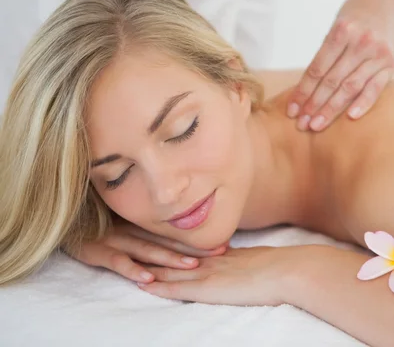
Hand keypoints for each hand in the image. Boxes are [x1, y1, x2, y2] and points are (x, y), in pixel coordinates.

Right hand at [67, 221, 227, 283]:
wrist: (60, 223)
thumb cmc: (95, 225)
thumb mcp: (124, 225)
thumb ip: (147, 230)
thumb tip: (179, 237)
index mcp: (140, 226)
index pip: (174, 233)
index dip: (198, 238)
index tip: (224, 241)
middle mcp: (132, 231)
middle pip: (167, 241)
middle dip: (193, 248)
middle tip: (220, 252)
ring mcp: (114, 240)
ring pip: (147, 250)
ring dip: (169, 258)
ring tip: (191, 265)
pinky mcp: (97, 251)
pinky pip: (117, 262)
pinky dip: (132, 269)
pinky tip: (148, 278)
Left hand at [138, 246, 302, 305]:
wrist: (288, 271)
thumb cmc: (280, 266)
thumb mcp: (257, 259)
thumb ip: (243, 259)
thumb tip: (241, 259)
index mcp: (220, 253)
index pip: (187, 244)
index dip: (167, 239)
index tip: (148, 232)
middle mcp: (210, 259)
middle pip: (173, 252)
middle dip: (149, 247)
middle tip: (126, 238)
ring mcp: (209, 272)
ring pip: (171, 268)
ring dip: (148, 265)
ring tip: (126, 260)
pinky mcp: (210, 287)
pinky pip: (179, 287)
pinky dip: (160, 285)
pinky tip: (143, 284)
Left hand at [287, 0, 393, 131]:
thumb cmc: (353, 17)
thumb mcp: (336, 28)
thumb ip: (326, 55)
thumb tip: (305, 91)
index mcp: (341, 31)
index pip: (317, 69)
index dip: (302, 91)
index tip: (291, 110)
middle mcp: (360, 42)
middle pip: (332, 81)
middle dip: (314, 105)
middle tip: (301, 124)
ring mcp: (378, 53)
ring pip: (351, 87)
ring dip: (332, 109)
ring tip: (317, 125)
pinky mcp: (391, 63)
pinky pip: (375, 87)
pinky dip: (363, 103)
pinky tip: (351, 118)